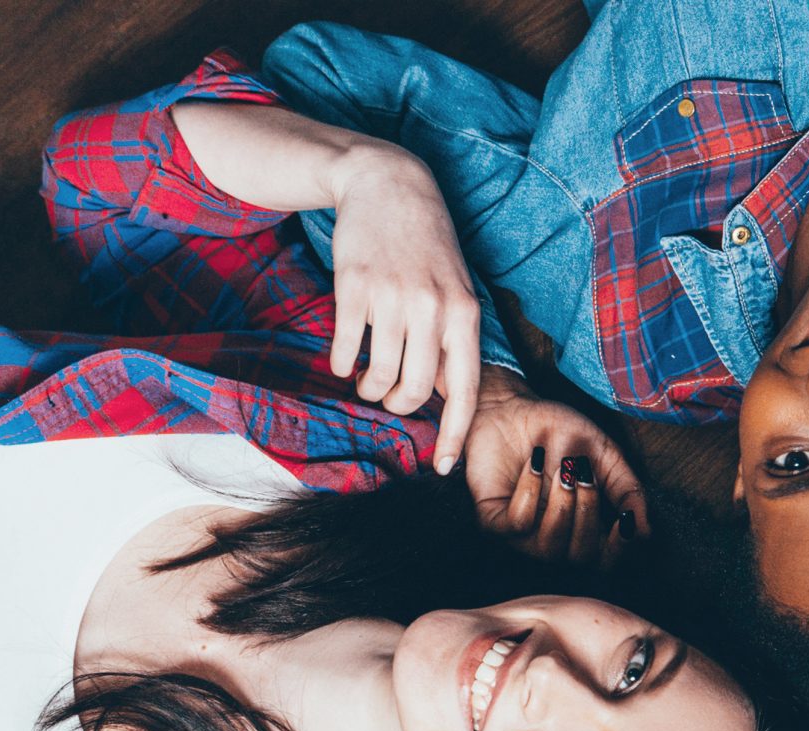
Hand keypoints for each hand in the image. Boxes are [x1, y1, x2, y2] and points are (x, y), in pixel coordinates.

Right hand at [326, 143, 483, 463]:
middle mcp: (433, 309)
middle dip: (397, 405)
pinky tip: (345, 360)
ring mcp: (392, 298)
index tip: (442, 467)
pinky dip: (342, 365)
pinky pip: (346, 351)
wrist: (389, 185)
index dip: (452, 435)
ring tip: (367, 379)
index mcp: (465, 316)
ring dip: (369, 388)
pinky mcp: (354, 288)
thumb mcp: (456, 290)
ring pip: (379, 376)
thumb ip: (453, 341)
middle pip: (414, 392)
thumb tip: (446, 398)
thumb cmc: (427, 246)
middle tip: (388, 397)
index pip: (464, 391)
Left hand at [462, 368, 650, 566]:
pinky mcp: (492, 522)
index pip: (605, 562)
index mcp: (583, 528)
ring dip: (560, 504)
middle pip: (581, 557)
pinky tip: (533, 464)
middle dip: (587, 513)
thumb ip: (627, 490)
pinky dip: (531, 491)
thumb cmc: (557, 432)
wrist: (510, 407)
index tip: (626, 521)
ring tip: (560, 467)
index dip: (619, 549)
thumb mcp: (602, 455)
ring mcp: (522, 535)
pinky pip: (519, 524)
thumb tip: (646, 530)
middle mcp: (554, 538)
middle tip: (582, 472)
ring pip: (550, 548)